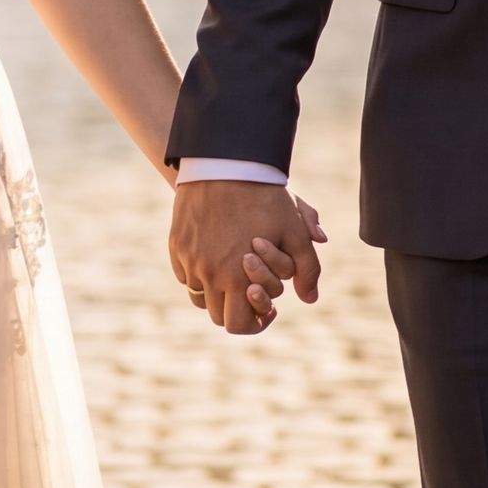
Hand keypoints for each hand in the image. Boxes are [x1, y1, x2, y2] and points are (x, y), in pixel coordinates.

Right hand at [169, 179, 323, 333]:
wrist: (225, 162)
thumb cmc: (264, 197)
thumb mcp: (294, 230)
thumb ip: (307, 268)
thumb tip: (310, 298)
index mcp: (237, 278)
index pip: (238, 325)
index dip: (255, 323)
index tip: (269, 308)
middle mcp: (207, 274)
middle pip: (218, 315)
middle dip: (237, 309)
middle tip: (253, 291)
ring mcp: (189, 260)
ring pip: (199, 296)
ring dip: (218, 292)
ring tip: (235, 273)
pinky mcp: (176, 245)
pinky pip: (186, 274)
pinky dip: (200, 274)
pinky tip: (217, 254)